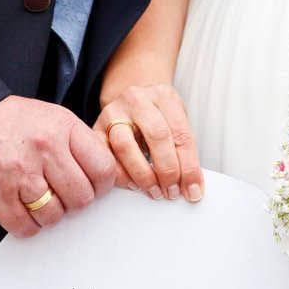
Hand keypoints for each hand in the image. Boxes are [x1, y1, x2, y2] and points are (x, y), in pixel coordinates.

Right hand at [0, 95, 115, 236]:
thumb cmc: (4, 122)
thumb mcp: (48, 117)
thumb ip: (76, 143)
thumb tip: (102, 176)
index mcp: (62, 127)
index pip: (103, 169)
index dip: (101, 185)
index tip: (91, 187)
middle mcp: (44, 149)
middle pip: (82, 198)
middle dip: (74, 203)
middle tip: (60, 195)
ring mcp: (20, 174)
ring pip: (55, 216)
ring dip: (48, 215)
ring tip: (36, 200)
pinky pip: (26, 227)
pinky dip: (25, 225)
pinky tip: (19, 209)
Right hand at [94, 84, 203, 202]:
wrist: (130, 103)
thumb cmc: (156, 117)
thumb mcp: (175, 124)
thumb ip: (183, 151)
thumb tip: (190, 186)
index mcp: (164, 96)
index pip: (181, 135)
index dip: (189, 167)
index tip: (192, 189)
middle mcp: (137, 100)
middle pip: (156, 136)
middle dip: (167, 170)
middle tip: (172, 191)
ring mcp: (113, 113)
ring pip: (126, 146)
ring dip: (143, 175)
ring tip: (154, 190)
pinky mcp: (95, 130)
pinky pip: (105, 157)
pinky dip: (121, 176)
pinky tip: (133, 184)